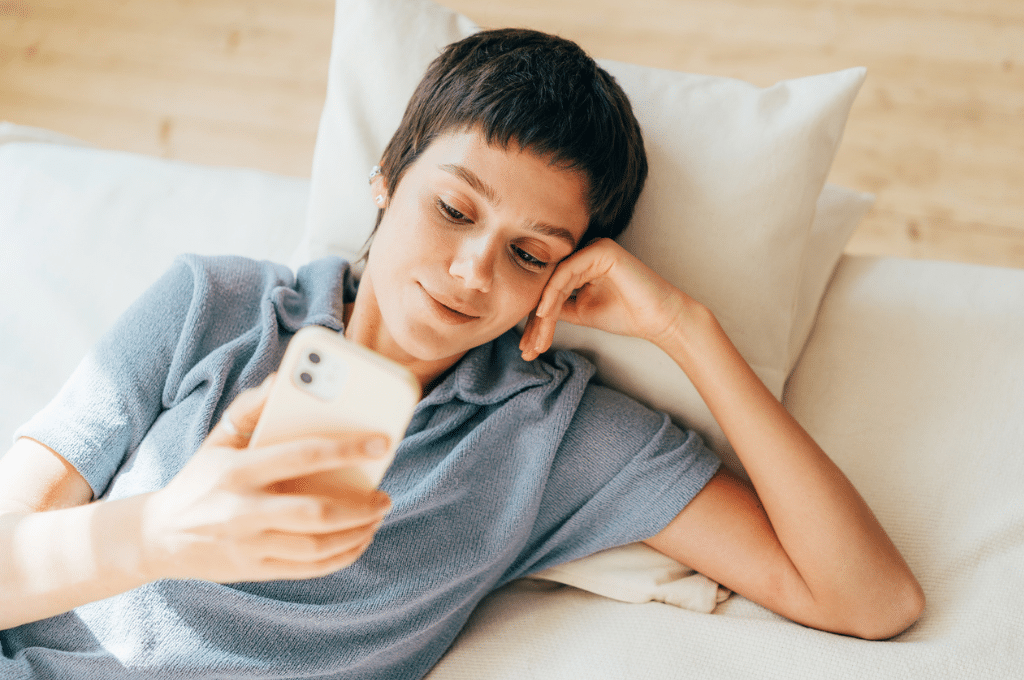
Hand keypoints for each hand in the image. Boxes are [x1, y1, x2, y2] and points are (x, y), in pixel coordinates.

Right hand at [140, 376, 392, 583]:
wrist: (156, 537)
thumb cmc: (200, 478)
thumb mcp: (218, 439)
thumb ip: (253, 408)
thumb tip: (284, 379)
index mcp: (237, 470)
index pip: (303, 455)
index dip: (347, 448)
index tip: (382, 442)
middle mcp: (242, 510)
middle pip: (316, 511)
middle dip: (361, 505)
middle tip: (385, 495)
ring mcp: (248, 545)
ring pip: (316, 545)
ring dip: (357, 533)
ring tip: (376, 517)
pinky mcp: (253, 571)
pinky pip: (307, 569)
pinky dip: (340, 557)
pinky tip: (357, 542)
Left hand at [519, 238, 690, 359]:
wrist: (659, 319)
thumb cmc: (627, 315)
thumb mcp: (580, 312)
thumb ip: (556, 307)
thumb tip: (529, 313)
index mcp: (581, 263)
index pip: (550, 289)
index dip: (535, 319)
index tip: (527, 347)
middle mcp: (585, 251)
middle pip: (548, 284)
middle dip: (534, 320)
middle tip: (526, 348)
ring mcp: (593, 247)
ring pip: (554, 280)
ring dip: (541, 313)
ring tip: (535, 340)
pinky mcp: (601, 249)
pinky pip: (567, 272)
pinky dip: (552, 295)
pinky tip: (544, 315)